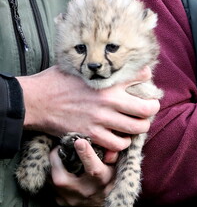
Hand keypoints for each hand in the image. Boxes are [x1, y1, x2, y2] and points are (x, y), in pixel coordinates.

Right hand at [18, 66, 159, 150]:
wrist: (35, 100)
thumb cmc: (57, 82)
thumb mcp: (81, 67)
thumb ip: (103, 67)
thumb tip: (120, 62)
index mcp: (107, 81)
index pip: (141, 78)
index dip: (150, 85)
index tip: (148, 90)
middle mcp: (108, 100)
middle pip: (146, 109)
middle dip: (151, 111)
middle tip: (148, 111)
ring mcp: (101, 119)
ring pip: (136, 129)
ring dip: (139, 128)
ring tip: (135, 126)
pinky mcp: (91, 134)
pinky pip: (118, 144)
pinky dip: (122, 143)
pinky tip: (119, 138)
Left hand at [50, 138, 115, 206]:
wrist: (106, 199)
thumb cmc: (111, 177)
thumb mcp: (115, 165)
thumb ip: (111, 155)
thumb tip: (108, 145)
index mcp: (102, 181)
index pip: (94, 169)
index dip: (86, 155)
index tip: (79, 141)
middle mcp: (86, 192)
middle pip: (61, 180)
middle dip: (55, 161)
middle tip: (57, 148)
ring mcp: (73, 199)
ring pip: (52, 183)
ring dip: (53, 168)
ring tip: (57, 157)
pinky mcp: (64, 202)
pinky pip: (52, 188)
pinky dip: (54, 176)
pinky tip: (59, 170)